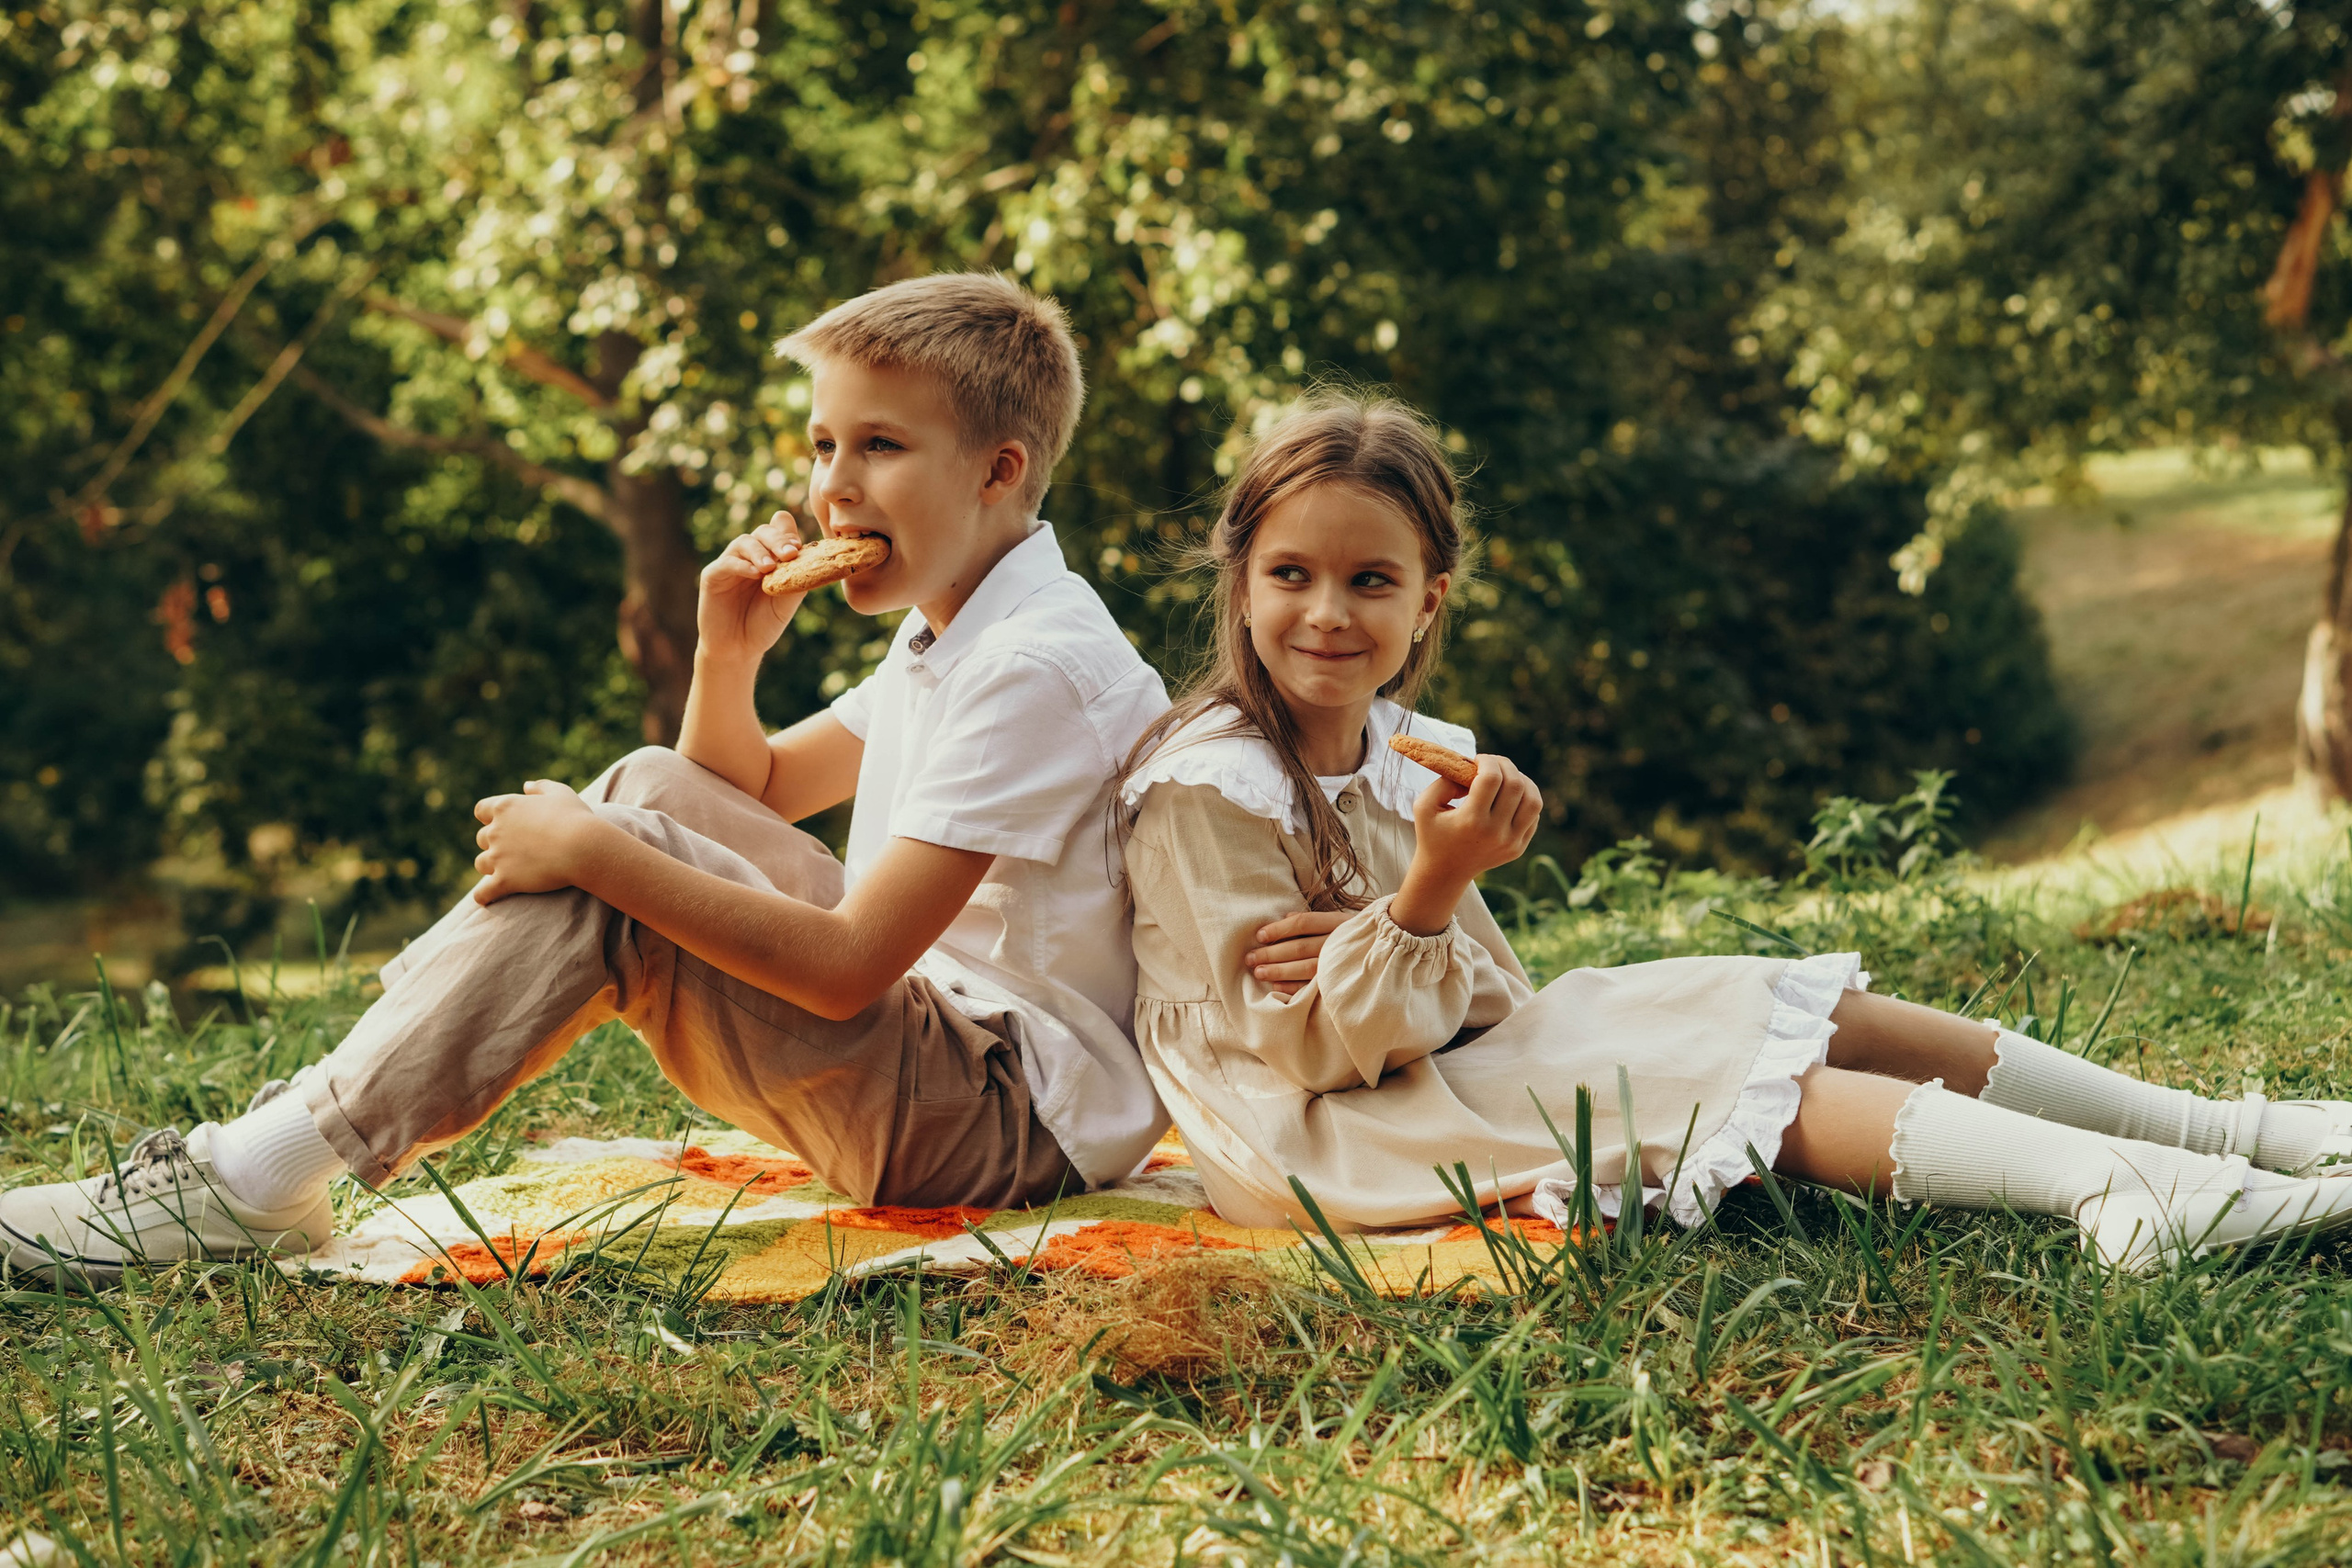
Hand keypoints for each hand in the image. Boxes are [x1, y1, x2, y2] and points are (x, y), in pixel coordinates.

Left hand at [471, 779, 603, 904]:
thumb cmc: (576, 818)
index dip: (490, 817)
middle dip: (494, 843)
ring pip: (481, 863)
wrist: (582, 847)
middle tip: (515, 849)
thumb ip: (541, 787)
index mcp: (506, 807)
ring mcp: (497, 857)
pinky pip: (483, 892)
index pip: (482, 810)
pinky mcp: (504, 880)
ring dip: (491, 866)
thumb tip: (526, 786)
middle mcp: (496, 831)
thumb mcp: (561, 793)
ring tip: (507, 871)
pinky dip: (484, 895)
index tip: (503, 823)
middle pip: (482, 838)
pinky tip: (487, 898)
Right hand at [697, 511, 806, 664]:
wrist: (738, 649)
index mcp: (770, 558)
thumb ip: (796, 581)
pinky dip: (742, 566)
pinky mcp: (713, 575)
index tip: (800, 547)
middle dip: (778, 539)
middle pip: (763, 532)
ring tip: (770, 568)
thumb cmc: (763, 625)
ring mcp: (730, 563)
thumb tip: (811, 560)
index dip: (788, 533)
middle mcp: (750, 557)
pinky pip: (727, 563)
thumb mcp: (785, 604)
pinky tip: (755, 574)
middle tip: (790, 553)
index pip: (779, 532)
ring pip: (744, 542)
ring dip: (760, 552)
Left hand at [1244, 909, 1351, 996]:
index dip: (1280, 929)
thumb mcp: (1340, 921)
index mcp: (1340, 923)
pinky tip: (1277, 987)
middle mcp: (1341, 942)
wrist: (1396, 953)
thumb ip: (1313, 920)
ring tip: (1258, 972)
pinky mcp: (1344, 983)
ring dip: (1279, 971)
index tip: (1259, 935)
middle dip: (1272, 953)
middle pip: (1300, 946)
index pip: (1304, 923)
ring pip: (1306, 967)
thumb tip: (1284, 917)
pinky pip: (1315, 986)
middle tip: (1250, 958)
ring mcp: (1344, 964)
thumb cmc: (1359, 937)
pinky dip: (1294, 987)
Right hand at [1389, 756, 1541, 935]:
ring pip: (1533, 800)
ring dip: (1522, 781)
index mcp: (1471, 821)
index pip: (1491, 778)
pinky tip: (1510, 797)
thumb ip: (1444, 781)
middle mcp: (1495, 833)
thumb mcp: (1424, 806)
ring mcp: (1511, 842)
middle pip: (1516, 785)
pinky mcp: (1519, 847)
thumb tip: (1471, 769)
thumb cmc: (1433, 834)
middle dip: (1505, 765)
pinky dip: (1526, 799)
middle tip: (1492, 764)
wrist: (1445, 873)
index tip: (1478, 760)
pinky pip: (1534, 815)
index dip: (1488, 761)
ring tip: (1507, 777)